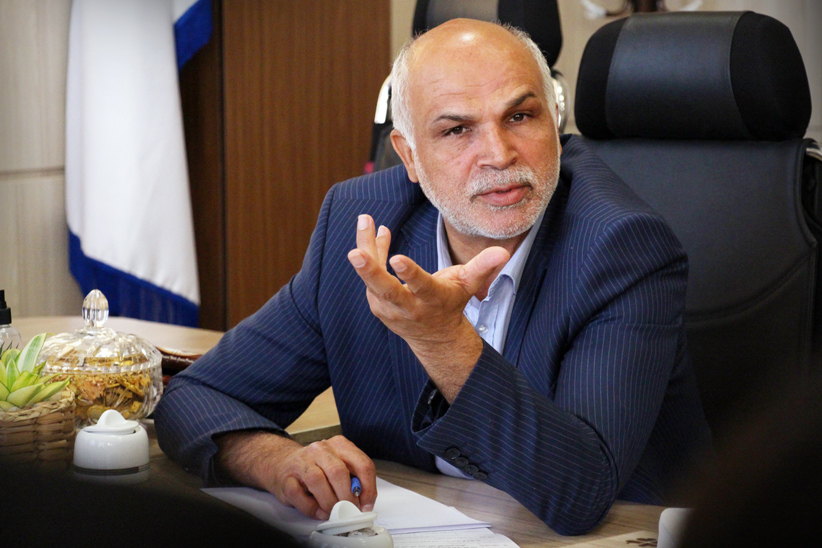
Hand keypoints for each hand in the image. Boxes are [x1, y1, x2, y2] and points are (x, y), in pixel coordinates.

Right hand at [215, 432, 375, 519]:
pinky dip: (311, 508)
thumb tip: (364, 501)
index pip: (362, 463)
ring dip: (329, 502)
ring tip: (334, 512)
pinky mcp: (286, 477)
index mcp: (339, 445)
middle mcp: (320, 449)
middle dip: (347, 496)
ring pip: (318, 482)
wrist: (281, 463)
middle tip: (350, 510)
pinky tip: (318, 511)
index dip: (368, 487)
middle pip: (339, 472)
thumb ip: (352, 478)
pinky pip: (299, 495)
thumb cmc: (315, 467)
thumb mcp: (338, 465)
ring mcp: (302, 461)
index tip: (367, 504)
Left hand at [347, 214, 508, 400]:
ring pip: (372, 278)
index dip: (409, 273)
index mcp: (432, 299)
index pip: (420, 286)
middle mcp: (408, 307)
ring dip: (365, 249)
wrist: (434, 336)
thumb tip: (502, 252)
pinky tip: (374, 230)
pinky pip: (371, 274)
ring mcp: (389, 308)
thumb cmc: (451, 302)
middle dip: (370, 272)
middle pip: (385, 290)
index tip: (397, 258)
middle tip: (355, 254)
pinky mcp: (377, 304)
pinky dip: (371, 252)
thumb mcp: (468, 285)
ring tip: (364, 219)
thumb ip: (482, 267)